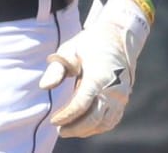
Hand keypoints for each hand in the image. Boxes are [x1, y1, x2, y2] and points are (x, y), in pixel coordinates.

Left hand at [38, 0, 151, 138]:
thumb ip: (57, 68)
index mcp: (99, 76)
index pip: (81, 104)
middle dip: (75, 127)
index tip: (54, 121)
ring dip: (87, 130)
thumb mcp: (70, 49)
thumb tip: (44, 86)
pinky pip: (113, 119)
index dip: (67, 116)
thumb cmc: (90, 43)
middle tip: (59, 130)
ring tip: (69, 130)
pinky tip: (85, 127)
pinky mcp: (123, 98)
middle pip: (94, 118)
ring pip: (105, 122)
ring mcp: (121, 95)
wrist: (117, 36)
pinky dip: (99, 127)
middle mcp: (113, 88)